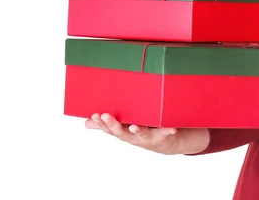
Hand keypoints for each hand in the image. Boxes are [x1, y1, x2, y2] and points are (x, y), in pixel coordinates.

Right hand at [85, 113, 209, 154]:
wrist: (163, 143)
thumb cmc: (141, 131)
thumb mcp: (124, 128)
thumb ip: (107, 125)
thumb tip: (87, 123)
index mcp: (124, 132)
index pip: (109, 129)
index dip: (101, 123)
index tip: (95, 115)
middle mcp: (134, 136)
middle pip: (121, 132)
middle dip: (113, 124)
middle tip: (105, 116)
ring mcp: (147, 137)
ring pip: (141, 134)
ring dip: (137, 130)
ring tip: (133, 126)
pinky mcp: (162, 135)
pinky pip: (165, 132)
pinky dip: (168, 130)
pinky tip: (172, 128)